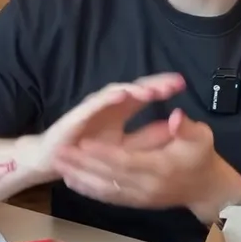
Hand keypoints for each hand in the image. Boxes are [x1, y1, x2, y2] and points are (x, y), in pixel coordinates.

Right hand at [33, 73, 184, 173]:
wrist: (57, 159)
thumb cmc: (92, 150)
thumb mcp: (128, 146)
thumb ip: (149, 136)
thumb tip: (175, 128)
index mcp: (122, 108)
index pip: (146, 92)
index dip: (163, 87)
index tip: (183, 85)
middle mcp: (109, 103)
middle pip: (136, 87)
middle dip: (154, 84)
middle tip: (174, 82)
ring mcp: (94, 106)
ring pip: (118, 92)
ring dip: (136, 89)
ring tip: (154, 90)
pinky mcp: (79, 114)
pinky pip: (96, 103)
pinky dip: (109, 97)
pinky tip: (123, 95)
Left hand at [54, 108, 237, 213]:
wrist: (207, 189)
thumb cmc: (202, 158)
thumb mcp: (202, 137)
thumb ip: (186, 127)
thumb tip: (176, 116)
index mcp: (160, 168)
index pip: (125, 161)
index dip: (102, 153)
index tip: (82, 143)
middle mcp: (147, 186)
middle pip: (108, 176)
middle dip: (82, 165)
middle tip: (59, 152)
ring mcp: (140, 198)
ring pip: (104, 190)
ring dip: (80, 178)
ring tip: (58, 166)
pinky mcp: (136, 203)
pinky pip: (108, 198)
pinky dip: (89, 190)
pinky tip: (73, 181)